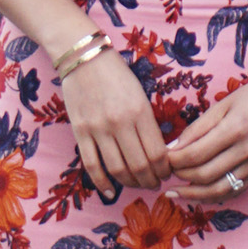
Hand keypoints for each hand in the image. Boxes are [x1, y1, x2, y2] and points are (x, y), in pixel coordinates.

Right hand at [58, 47, 169, 196]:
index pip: (158, 153)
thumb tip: (158, 153)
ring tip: (138, 185)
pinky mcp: (80, 132)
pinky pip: (92, 165)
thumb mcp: (141, 94)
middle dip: (151, 181)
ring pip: (118, 169)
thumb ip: (148, 122)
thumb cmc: (116, 74)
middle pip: (140, 166)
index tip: (167, 173)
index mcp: (140, 112)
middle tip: (155, 184)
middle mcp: (120, 123)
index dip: (165, 170)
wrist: (83, 57)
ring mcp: (98, 129)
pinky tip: (110, 191)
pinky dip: (102, 182)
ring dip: (131, 183)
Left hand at [164, 74, 247, 202]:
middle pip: (205, 175)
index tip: (163, 158)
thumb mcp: (223, 104)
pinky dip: (213, 196)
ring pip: (219, 189)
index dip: (175, 160)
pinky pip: (234, 191)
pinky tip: (197, 194)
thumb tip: (173, 148)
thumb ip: (198, 127)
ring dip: (193, 194)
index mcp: (235, 129)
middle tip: (167, 172)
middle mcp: (247, 150)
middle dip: (181, 176)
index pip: (196, 154)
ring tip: (175, 192)